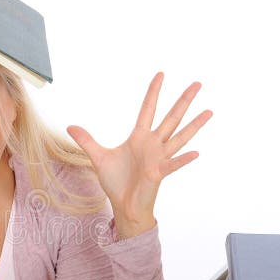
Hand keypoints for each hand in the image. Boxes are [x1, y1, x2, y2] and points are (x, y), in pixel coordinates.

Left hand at [66, 73, 211, 238]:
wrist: (123, 205)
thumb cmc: (115, 182)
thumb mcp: (98, 157)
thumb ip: (87, 140)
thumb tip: (70, 126)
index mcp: (139, 138)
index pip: (148, 109)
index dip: (154, 92)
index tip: (161, 74)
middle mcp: (153, 145)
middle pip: (171, 118)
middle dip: (183, 101)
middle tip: (197, 83)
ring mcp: (158, 158)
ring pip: (179, 137)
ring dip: (194, 125)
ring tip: (209, 111)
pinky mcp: (158, 173)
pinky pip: (173, 165)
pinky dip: (183, 160)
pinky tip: (196, 153)